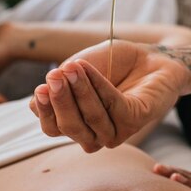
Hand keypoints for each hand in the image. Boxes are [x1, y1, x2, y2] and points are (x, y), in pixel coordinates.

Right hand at [29, 40, 190, 151]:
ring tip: (72, 68)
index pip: (52, 128)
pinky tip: (89, 69)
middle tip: (54, 76)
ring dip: (79, 91)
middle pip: (68, 127)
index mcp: (78, 124)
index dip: (44, 110)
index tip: (41, 87)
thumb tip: (36, 103)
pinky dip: (99, 86)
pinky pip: (113, 106)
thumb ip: (61, 84)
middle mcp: (95, 133)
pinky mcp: (135, 120)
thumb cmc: (116, 63)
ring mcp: (116, 130)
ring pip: (91, 118)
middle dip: (60, 101)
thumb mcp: (81, 67)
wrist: (154, 56)